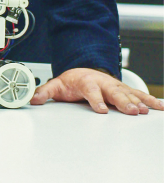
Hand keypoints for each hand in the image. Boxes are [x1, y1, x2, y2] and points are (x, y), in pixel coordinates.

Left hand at [30, 67, 163, 114]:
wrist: (84, 70)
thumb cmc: (73, 80)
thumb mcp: (57, 85)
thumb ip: (45, 92)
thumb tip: (31, 99)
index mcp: (87, 82)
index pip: (91, 91)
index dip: (96, 100)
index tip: (101, 110)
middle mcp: (103, 84)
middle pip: (114, 93)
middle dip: (123, 102)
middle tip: (132, 112)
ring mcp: (115, 87)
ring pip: (129, 94)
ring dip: (138, 102)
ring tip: (146, 111)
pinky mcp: (125, 91)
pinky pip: (139, 95)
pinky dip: (150, 100)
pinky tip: (159, 108)